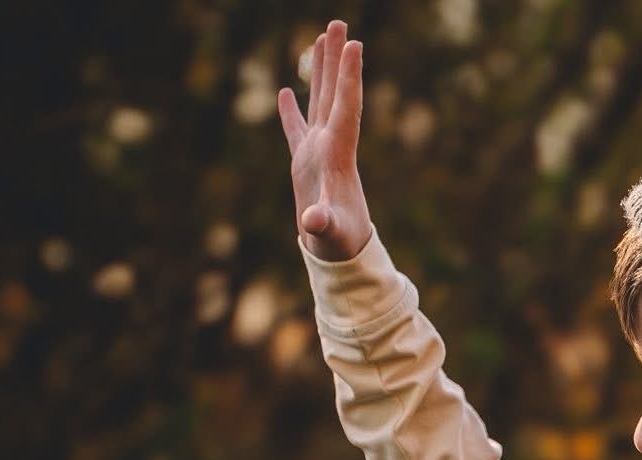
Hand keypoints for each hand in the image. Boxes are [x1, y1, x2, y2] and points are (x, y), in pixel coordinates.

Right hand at [278, 19, 373, 262]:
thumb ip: (323, 222)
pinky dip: (292, 110)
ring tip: (321, 38)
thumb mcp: (330, 231)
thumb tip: (313, 220)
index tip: (354, 45)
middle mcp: (331, 146)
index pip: (345, 107)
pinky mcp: (305, 163)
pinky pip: (297, 129)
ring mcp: (318, 152)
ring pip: (320, 102)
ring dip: (321, 71)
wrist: (340, 253)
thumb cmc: (338, 242)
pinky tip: (288, 90)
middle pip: (335, 93)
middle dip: (336, 59)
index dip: (349, 76)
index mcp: (338, 154)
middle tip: (339, 23)